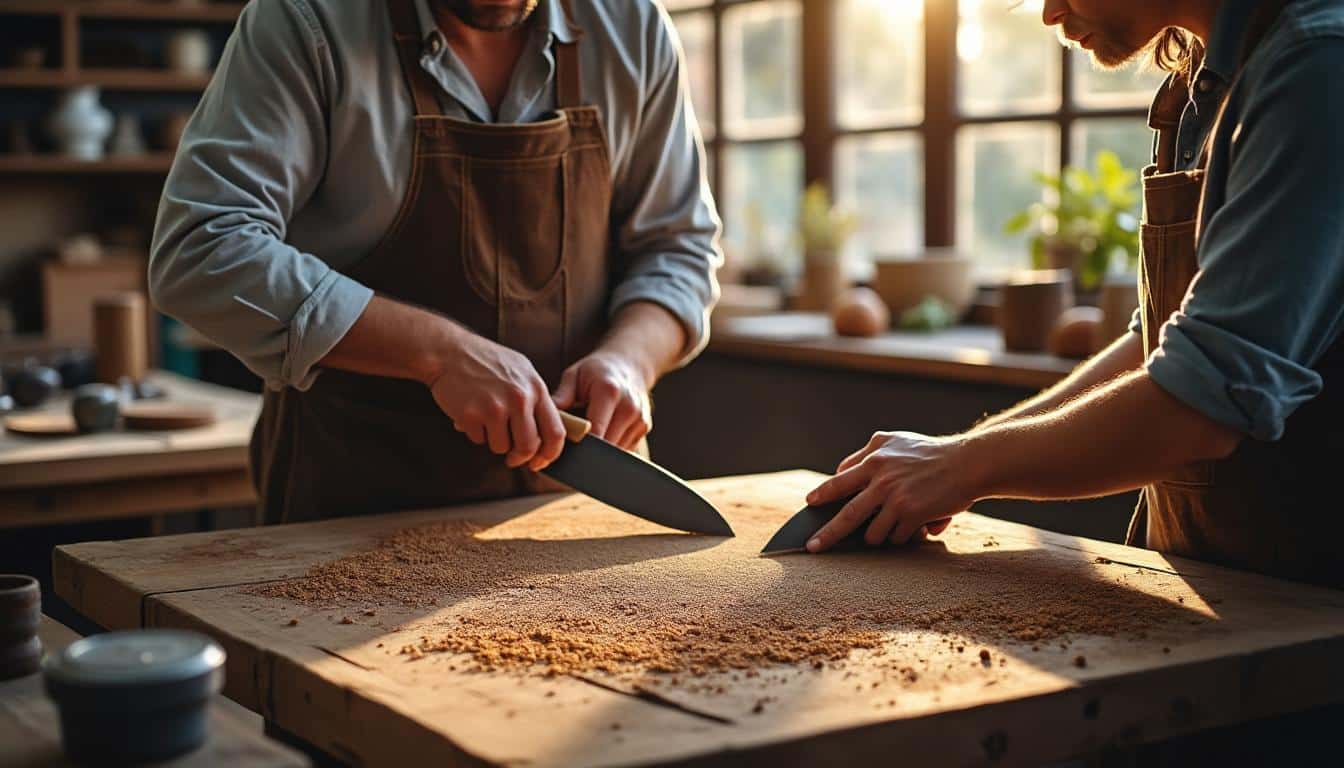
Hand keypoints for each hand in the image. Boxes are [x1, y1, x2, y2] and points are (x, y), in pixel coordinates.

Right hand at [428, 334, 565, 471]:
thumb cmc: (485, 360)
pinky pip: (479, 440)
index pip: (556, 431)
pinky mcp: (471, 415)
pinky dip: (475, 433)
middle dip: (520, 457)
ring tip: (486, 420)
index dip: (550, 453)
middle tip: (513, 457)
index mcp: (535, 388)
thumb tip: (546, 432)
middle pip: (528, 446)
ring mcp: (495, 407)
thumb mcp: (521, 371)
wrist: (449, 351)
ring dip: (494, 441)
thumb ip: (536, 399)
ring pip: (501, 447)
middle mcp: (519, 398)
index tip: (542, 460)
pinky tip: (472, 413)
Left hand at [552, 351, 651, 449]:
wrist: (628, 364)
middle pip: (606, 446)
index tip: (563, 450)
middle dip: (587, 453)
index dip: (579, 446)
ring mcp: (640, 419)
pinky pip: (624, 449)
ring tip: (586, 440)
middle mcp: (629, 407)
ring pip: (615, 452)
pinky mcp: (644, 427)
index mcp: (609, 392)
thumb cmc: (595, 371)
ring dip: (599, 453)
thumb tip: (546, 419)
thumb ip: (561, 397)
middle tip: (570, 451)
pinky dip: (610, 448)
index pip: (595, 431)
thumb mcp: (574, 375)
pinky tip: (601, 436)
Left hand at [803, 431, 973, 552]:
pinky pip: (896, 537)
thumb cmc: (930, 453)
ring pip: (873, 533)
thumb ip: (867, 452)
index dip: (822, 494)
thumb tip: (841, 470)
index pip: (839, 481)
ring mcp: (897, 499)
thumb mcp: (895, 441)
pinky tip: (915, 527)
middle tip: (812, 547)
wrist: (968, 463)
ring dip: (878, 536)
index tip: (810, 504)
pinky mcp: (913, 514)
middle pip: (847, 515)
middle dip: (827, 534)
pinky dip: (901, 537)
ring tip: (892, 527)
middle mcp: (882, 479)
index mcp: (874, 460)